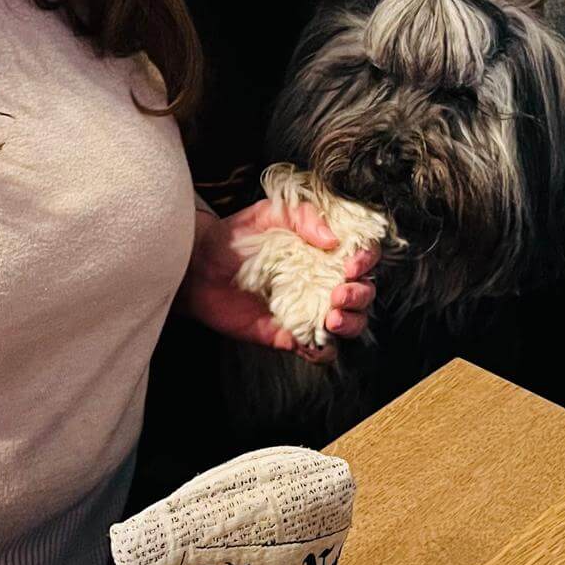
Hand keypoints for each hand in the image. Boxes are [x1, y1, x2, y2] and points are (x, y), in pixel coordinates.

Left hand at [178, 199, 377, 361]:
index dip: (366, 261)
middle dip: (360, 295)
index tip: (351, 265)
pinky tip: (313, 341)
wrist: (198, 270)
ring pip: (350, 324)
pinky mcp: (291, 335)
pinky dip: (324, 351)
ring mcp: (309, 309)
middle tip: (339, 294)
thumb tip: (332, 239)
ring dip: (350, 323)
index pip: (362, 256)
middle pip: (364, 293)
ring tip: (330, 318)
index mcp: (323, 250)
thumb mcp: (268, 213)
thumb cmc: (234, 238)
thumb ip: (302, 216)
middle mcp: (322, 281)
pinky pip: (320, 351)